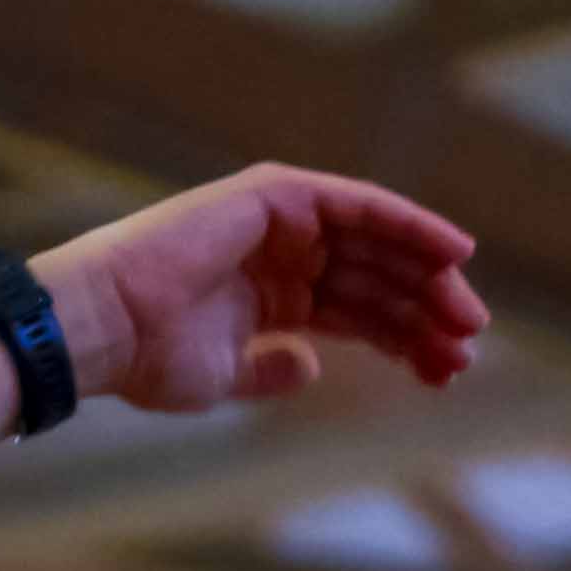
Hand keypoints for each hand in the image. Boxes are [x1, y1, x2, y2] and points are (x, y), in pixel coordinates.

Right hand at [27, 165, 484, 417]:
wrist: (100, 328)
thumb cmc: (144, 358)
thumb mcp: (223, 376)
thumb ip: (272, 368)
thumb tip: (312, 367)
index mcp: (270, 295)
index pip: (356, 312)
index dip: (404, 339)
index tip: (447, 371)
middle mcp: (280, 253)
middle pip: (376, 278)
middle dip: (426, 311)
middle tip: (470, 346)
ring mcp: (279, 221)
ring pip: (376, 245)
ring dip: (427, 275)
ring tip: (468, 316)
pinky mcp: (275, 195)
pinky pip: (358, 206)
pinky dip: (407, 223)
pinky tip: (451, 251)